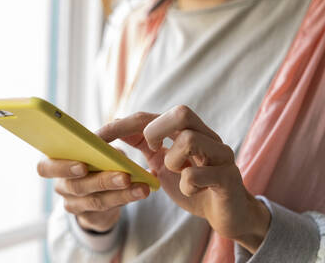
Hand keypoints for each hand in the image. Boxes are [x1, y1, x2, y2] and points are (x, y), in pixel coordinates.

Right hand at [37, 154, 149, 231]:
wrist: (102, 190)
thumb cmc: (96, 160)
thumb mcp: (95, 150)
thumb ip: (98, 146)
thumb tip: (108, 145)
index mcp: (56, 164)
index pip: (45, 167)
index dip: (62, 168)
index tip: (83, 165)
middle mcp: (62, 186)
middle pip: (77, 186)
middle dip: (102, 181)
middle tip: (124, 177)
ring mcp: (75, 205)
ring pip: (96, 201)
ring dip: (121, 193)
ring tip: (141, 187)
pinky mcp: (91, 218)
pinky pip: (108, 211)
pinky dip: (126, 200)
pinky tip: (140, 192)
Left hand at [97, 106, 270, 252]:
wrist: (227, 214)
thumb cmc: (194, 186)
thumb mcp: (164, 164)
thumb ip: (146, 145)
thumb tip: (117, 125)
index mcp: (188, 131)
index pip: (152, 116)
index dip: (123, 125)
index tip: (98, 137)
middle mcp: (207, 136)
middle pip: (181, 112)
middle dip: (155, 130)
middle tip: (151, 149)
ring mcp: (220, 155)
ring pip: (190, 139)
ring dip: (173, 160)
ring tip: (177, 172)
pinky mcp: (228, 178)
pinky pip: (198, 175)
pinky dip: (187, 186)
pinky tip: (191, 190)